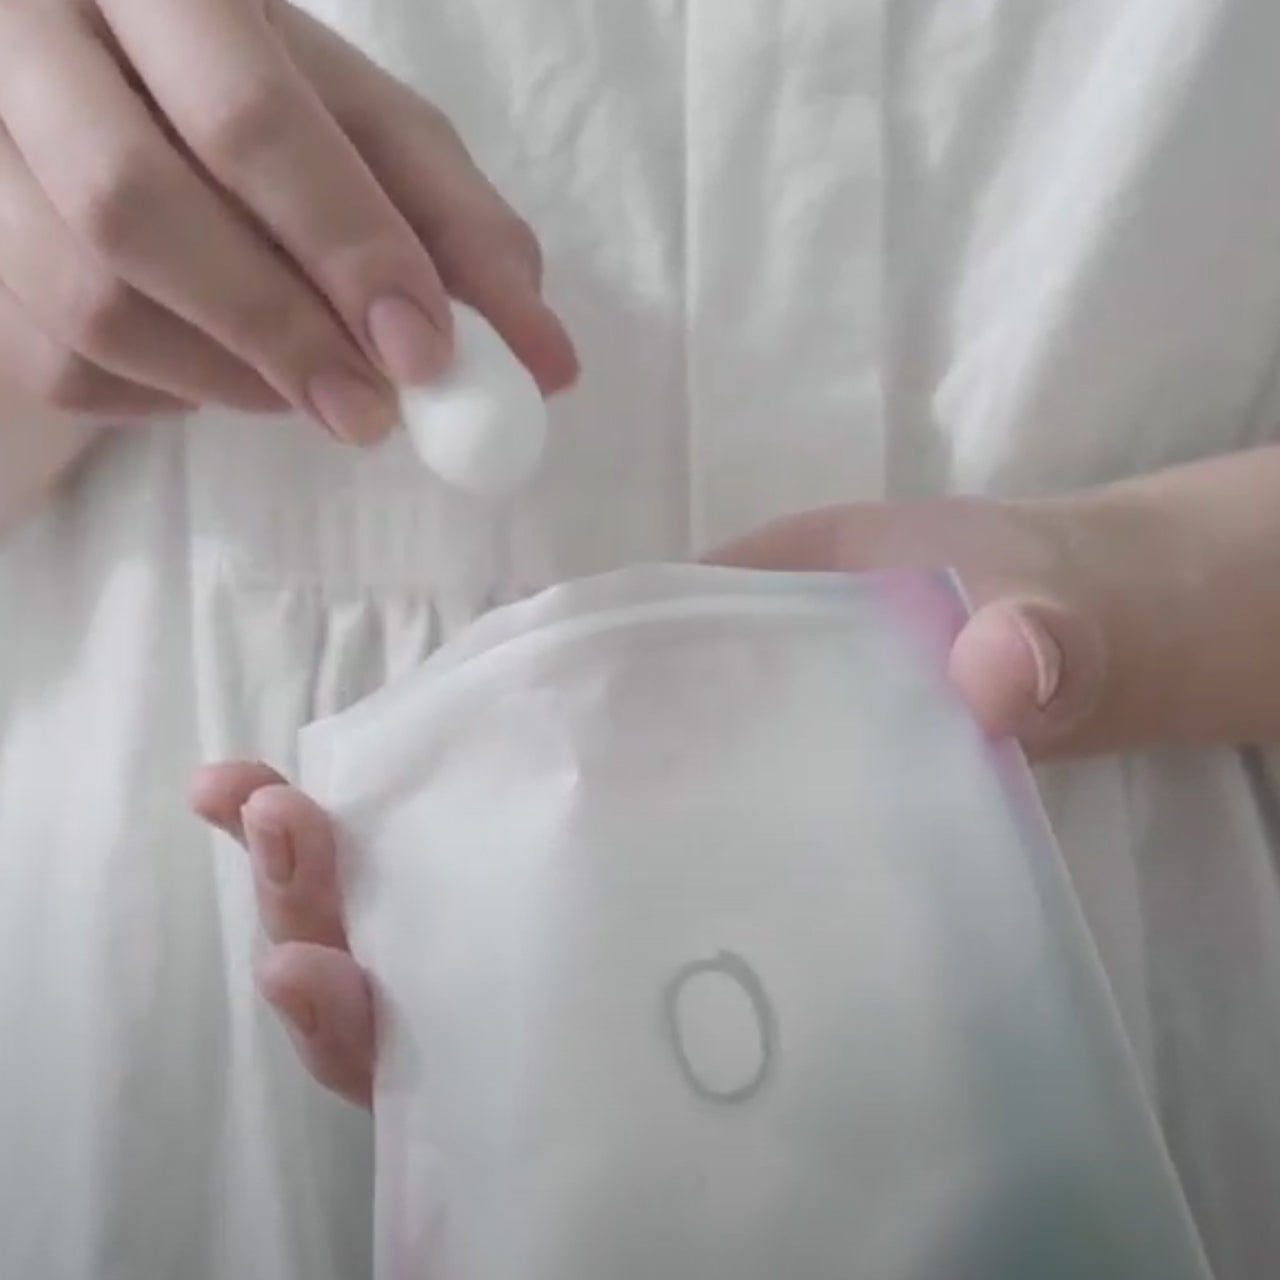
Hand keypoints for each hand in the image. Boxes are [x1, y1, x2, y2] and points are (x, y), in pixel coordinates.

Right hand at [0, 0, 576, 439]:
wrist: (103, 111)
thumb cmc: (254, 113)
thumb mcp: (366, 138)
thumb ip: (459, 229)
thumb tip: (549, 363)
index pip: (248, 114)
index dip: (346, 244)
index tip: (429, 353)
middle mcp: (28, 42)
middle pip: (134, 206)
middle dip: (280, 329)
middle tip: (374, 416)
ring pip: (89, 300)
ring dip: (229, 376)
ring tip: (312, 387)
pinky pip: (65, 365)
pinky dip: (171, 396)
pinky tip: (221, 369)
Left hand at [190, 492, 1140, 1106]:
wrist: (988, 599)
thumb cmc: (1026, 650)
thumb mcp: (1038, 659)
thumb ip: (1030, 670)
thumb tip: (1009, 667)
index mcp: (731, 930)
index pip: (572, 1043)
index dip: (436, 1039)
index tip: (335, 979)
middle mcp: (656, 902)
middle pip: (462, 981)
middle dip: (343, 933)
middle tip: (279, 852)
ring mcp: (618, 821)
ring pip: (442, 893)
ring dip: (330, 860)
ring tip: (248, 798)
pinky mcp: (601, 728)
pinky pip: (480, 773)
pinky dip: (391, 772)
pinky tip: (318, 741)